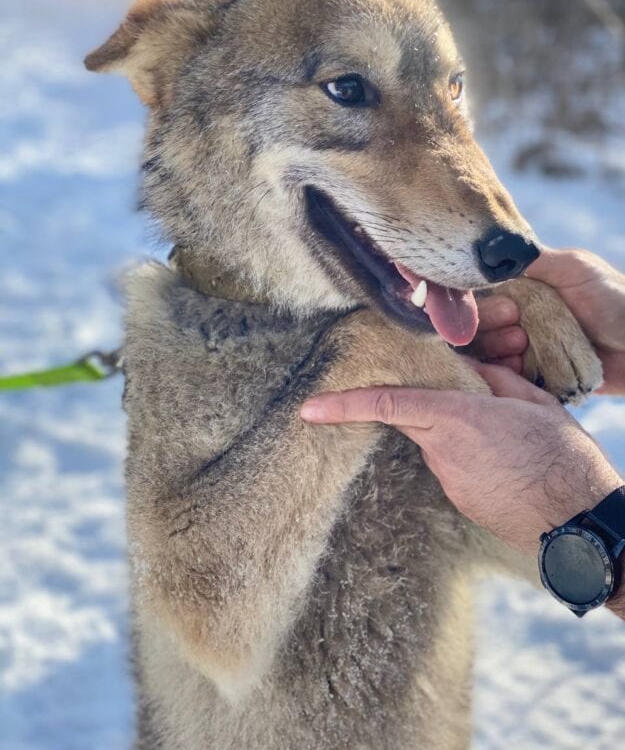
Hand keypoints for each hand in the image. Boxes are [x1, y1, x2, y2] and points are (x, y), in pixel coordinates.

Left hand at [300, 364, 622, 557]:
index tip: (309, 408)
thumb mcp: (533, 402)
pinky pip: (451, 465)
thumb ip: (494, 380)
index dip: (343, 404)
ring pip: (435, 441)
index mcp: (455, 419)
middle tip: (461, 402)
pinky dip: (466, 454)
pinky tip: (503, 458)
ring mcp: (449, 480)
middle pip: (411, 417)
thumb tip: (471, 371)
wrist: (579, 523)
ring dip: (454, 430)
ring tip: (505, 434)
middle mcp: (441, 451)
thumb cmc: (561, 458)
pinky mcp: (460, 500)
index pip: (387, 404)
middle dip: (419, 403)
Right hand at [473, 248, 624, 393]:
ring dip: (497, 349)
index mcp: (521, 289)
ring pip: (485, 351)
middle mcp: (515, 317)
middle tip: (518, 329)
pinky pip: (504, 376)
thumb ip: (530, 259)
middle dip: (489, 327)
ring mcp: (521, 347)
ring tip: (523, 346)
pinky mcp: (531, 375)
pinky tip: (520, 368)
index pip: (480, 294)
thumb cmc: (614, 300)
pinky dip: (505, 373)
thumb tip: (490, 248)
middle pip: (477, 324)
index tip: (508, 307)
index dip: (480, 302)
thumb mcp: (573, 267)